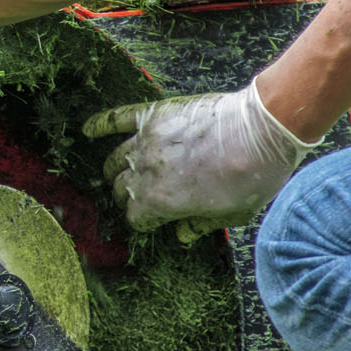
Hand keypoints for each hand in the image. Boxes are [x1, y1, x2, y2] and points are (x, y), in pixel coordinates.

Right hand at [81, 79, 319, 242]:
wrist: (262, 130)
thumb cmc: (251, 177)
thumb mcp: (231, 215)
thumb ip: (200, 226)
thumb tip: (181, 235)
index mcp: (160, 202)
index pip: (135, 218)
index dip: (145, 222)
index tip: (154, 222)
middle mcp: (145, 172)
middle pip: (122, 189)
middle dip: (128, 197)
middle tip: (140, 197)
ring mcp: (146, 141)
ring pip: (115, 160)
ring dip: (115, 170)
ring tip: (117, 173)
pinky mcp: (154, 115)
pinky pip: (118, 118)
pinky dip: (100, 124)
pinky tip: (88, 129)